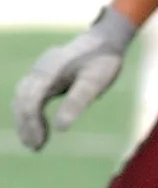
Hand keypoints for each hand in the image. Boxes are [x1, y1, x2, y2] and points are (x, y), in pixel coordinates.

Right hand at [13, 6, 136, 150]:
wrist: (105, 39)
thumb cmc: (102, 60)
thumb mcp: (96, 81)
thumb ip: (78, 101)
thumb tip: (60, 128)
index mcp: (50, 70)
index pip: (30, 99)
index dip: (31, 123)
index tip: (39, 144)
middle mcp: (40, 69)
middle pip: (22, 99)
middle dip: (25, 125)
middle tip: (35, 148)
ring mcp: (40, 70)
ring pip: (22, 97)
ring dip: (25, 121)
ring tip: (35, 144)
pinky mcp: (44, 74)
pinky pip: (29, 95)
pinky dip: (30, 112)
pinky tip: (39, 128)